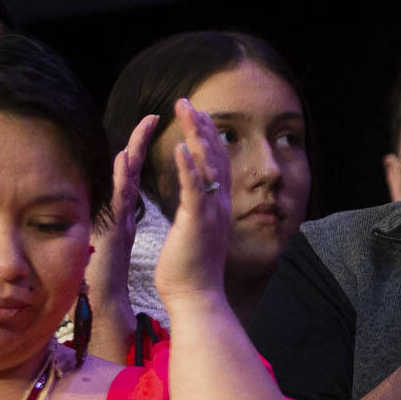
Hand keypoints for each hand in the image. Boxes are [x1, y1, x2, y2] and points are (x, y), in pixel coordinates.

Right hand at [87, 113, 157, 343]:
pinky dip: (124, 178)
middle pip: (133, 169)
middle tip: (154, 116)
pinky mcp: (114, 229)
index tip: (161, 132)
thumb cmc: (112, 271)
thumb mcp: (124, 237)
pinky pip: (120, 200)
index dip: (149, 153)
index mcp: (129, 209)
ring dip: (132, 151)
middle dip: (140, 141)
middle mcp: (122, 208)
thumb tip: (126, 203)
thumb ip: (124, 216)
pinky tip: (125, 159)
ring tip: (142, 127)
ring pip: (126, 178)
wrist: (104, 299)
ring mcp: (116, 216)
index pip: (141, 174)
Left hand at [153, 98, 233, 309]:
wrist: (197, 296)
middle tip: (188, 102)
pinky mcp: (196, 221)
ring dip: (196, 136)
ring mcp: (210, 212)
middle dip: (201, 127)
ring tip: (185, 111)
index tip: (196, 117)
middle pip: (215, 157)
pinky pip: (193, 189)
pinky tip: (180, 147)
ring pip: (207, 166)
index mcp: (217, 208)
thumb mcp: (196, 235)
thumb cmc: (191, 271)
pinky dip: (188, 167)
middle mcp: (220, 206)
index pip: (216, 165)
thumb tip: (196, 206)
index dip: (207, 138)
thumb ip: (197, 215)